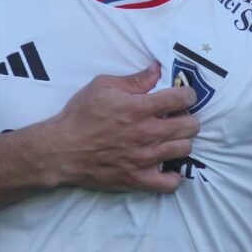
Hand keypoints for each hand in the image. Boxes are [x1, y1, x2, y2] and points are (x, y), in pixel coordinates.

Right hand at [41, 63, 198, 193]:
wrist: (61, 149)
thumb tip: (156, 69)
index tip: (183, 96)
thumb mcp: (102, 86)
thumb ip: (134, 79)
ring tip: (170, 139)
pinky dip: (173, 175)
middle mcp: (147, 133)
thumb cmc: (80, 115)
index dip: (188, 94)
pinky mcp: (138, 179)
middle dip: (188, 118)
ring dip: (181, 141)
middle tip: (177, 117)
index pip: (181, 98)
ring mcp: (145, 158)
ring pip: (184, 150)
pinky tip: (166, 166)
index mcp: (140, 108)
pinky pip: (170, 183)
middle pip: (190, 126)